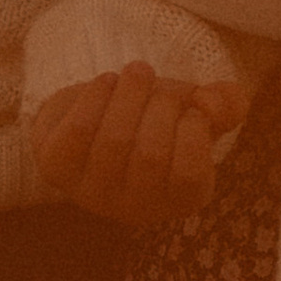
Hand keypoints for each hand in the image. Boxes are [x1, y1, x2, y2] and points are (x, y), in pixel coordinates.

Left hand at [29, 67, 248, 229]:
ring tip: (138, 72)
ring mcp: (91, 193)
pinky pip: (78, 131)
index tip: (193, 106)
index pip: (191, 175)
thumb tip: (212, 103)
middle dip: (162, 105)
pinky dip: (96, 97)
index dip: (195, 130)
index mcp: (179, 200)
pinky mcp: (57, 168)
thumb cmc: (154, 118)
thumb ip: (224, 105)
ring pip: (114, 141)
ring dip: (130, 94)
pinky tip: (108, 83)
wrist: (94, 117)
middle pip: (151, 156)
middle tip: (163, 86)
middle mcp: (135, 208)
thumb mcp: (196, 109)